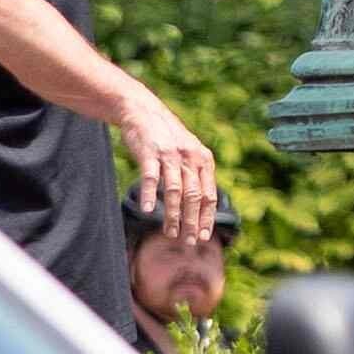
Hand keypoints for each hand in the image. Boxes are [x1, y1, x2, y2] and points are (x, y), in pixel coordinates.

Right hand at [115, 90, 218, 246]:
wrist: (144, 112)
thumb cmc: (167, 138)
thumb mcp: (189, 152)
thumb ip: (196, 174)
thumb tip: (202, 204)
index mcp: (203, 160)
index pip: (209, 194)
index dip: (207, 217)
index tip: (205, 236)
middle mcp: (190, 157)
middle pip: (194, 196)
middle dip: (193, 221)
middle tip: (190, 242)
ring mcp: (170, 155)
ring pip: (174, 190)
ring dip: (173, 214)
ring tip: (170, 233)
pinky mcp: (150, 152)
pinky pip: (150, 177)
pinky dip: (149, 194)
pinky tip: (147, 210)